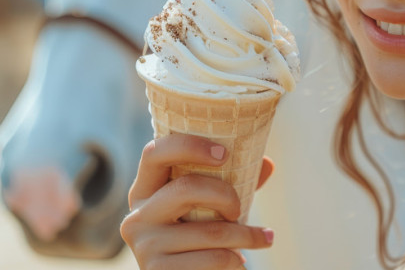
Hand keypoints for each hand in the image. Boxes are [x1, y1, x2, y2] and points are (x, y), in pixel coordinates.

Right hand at [121, 134, 275, 268]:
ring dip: (246, 235)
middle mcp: (137, 215)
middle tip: (239, 209)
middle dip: (225, 195)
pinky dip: (234, 260)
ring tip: (263, 238)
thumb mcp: (211, 206)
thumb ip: (234, 182)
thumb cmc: (200, 237)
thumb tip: (267, 163)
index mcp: (145, 190)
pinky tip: (240, 262)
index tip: (224, 155)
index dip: (189, 147)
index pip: (154, 152)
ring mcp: (144, 245)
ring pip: (209, 231)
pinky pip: (211, 259)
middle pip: (186, 188)